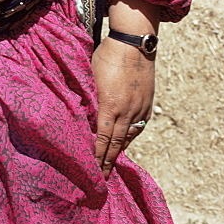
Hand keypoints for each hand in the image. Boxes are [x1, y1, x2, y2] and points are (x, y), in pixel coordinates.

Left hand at [91, 36, 154, 179]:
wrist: (134, 44)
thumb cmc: (106, 56)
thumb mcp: (90, 75)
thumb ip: (87, 96)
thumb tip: (78, 112)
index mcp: (109, 105)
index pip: (101, 138)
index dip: (96, 156)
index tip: (91, 171)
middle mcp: (126, 111)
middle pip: (115, 144)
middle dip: (107, 162)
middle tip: (100, 179)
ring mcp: (138, 109)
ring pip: (127, 138)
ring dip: (118, 152)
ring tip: (110, 166)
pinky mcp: (146, 105)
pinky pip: (137, 128)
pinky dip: (129, 138)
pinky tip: (123, 144)